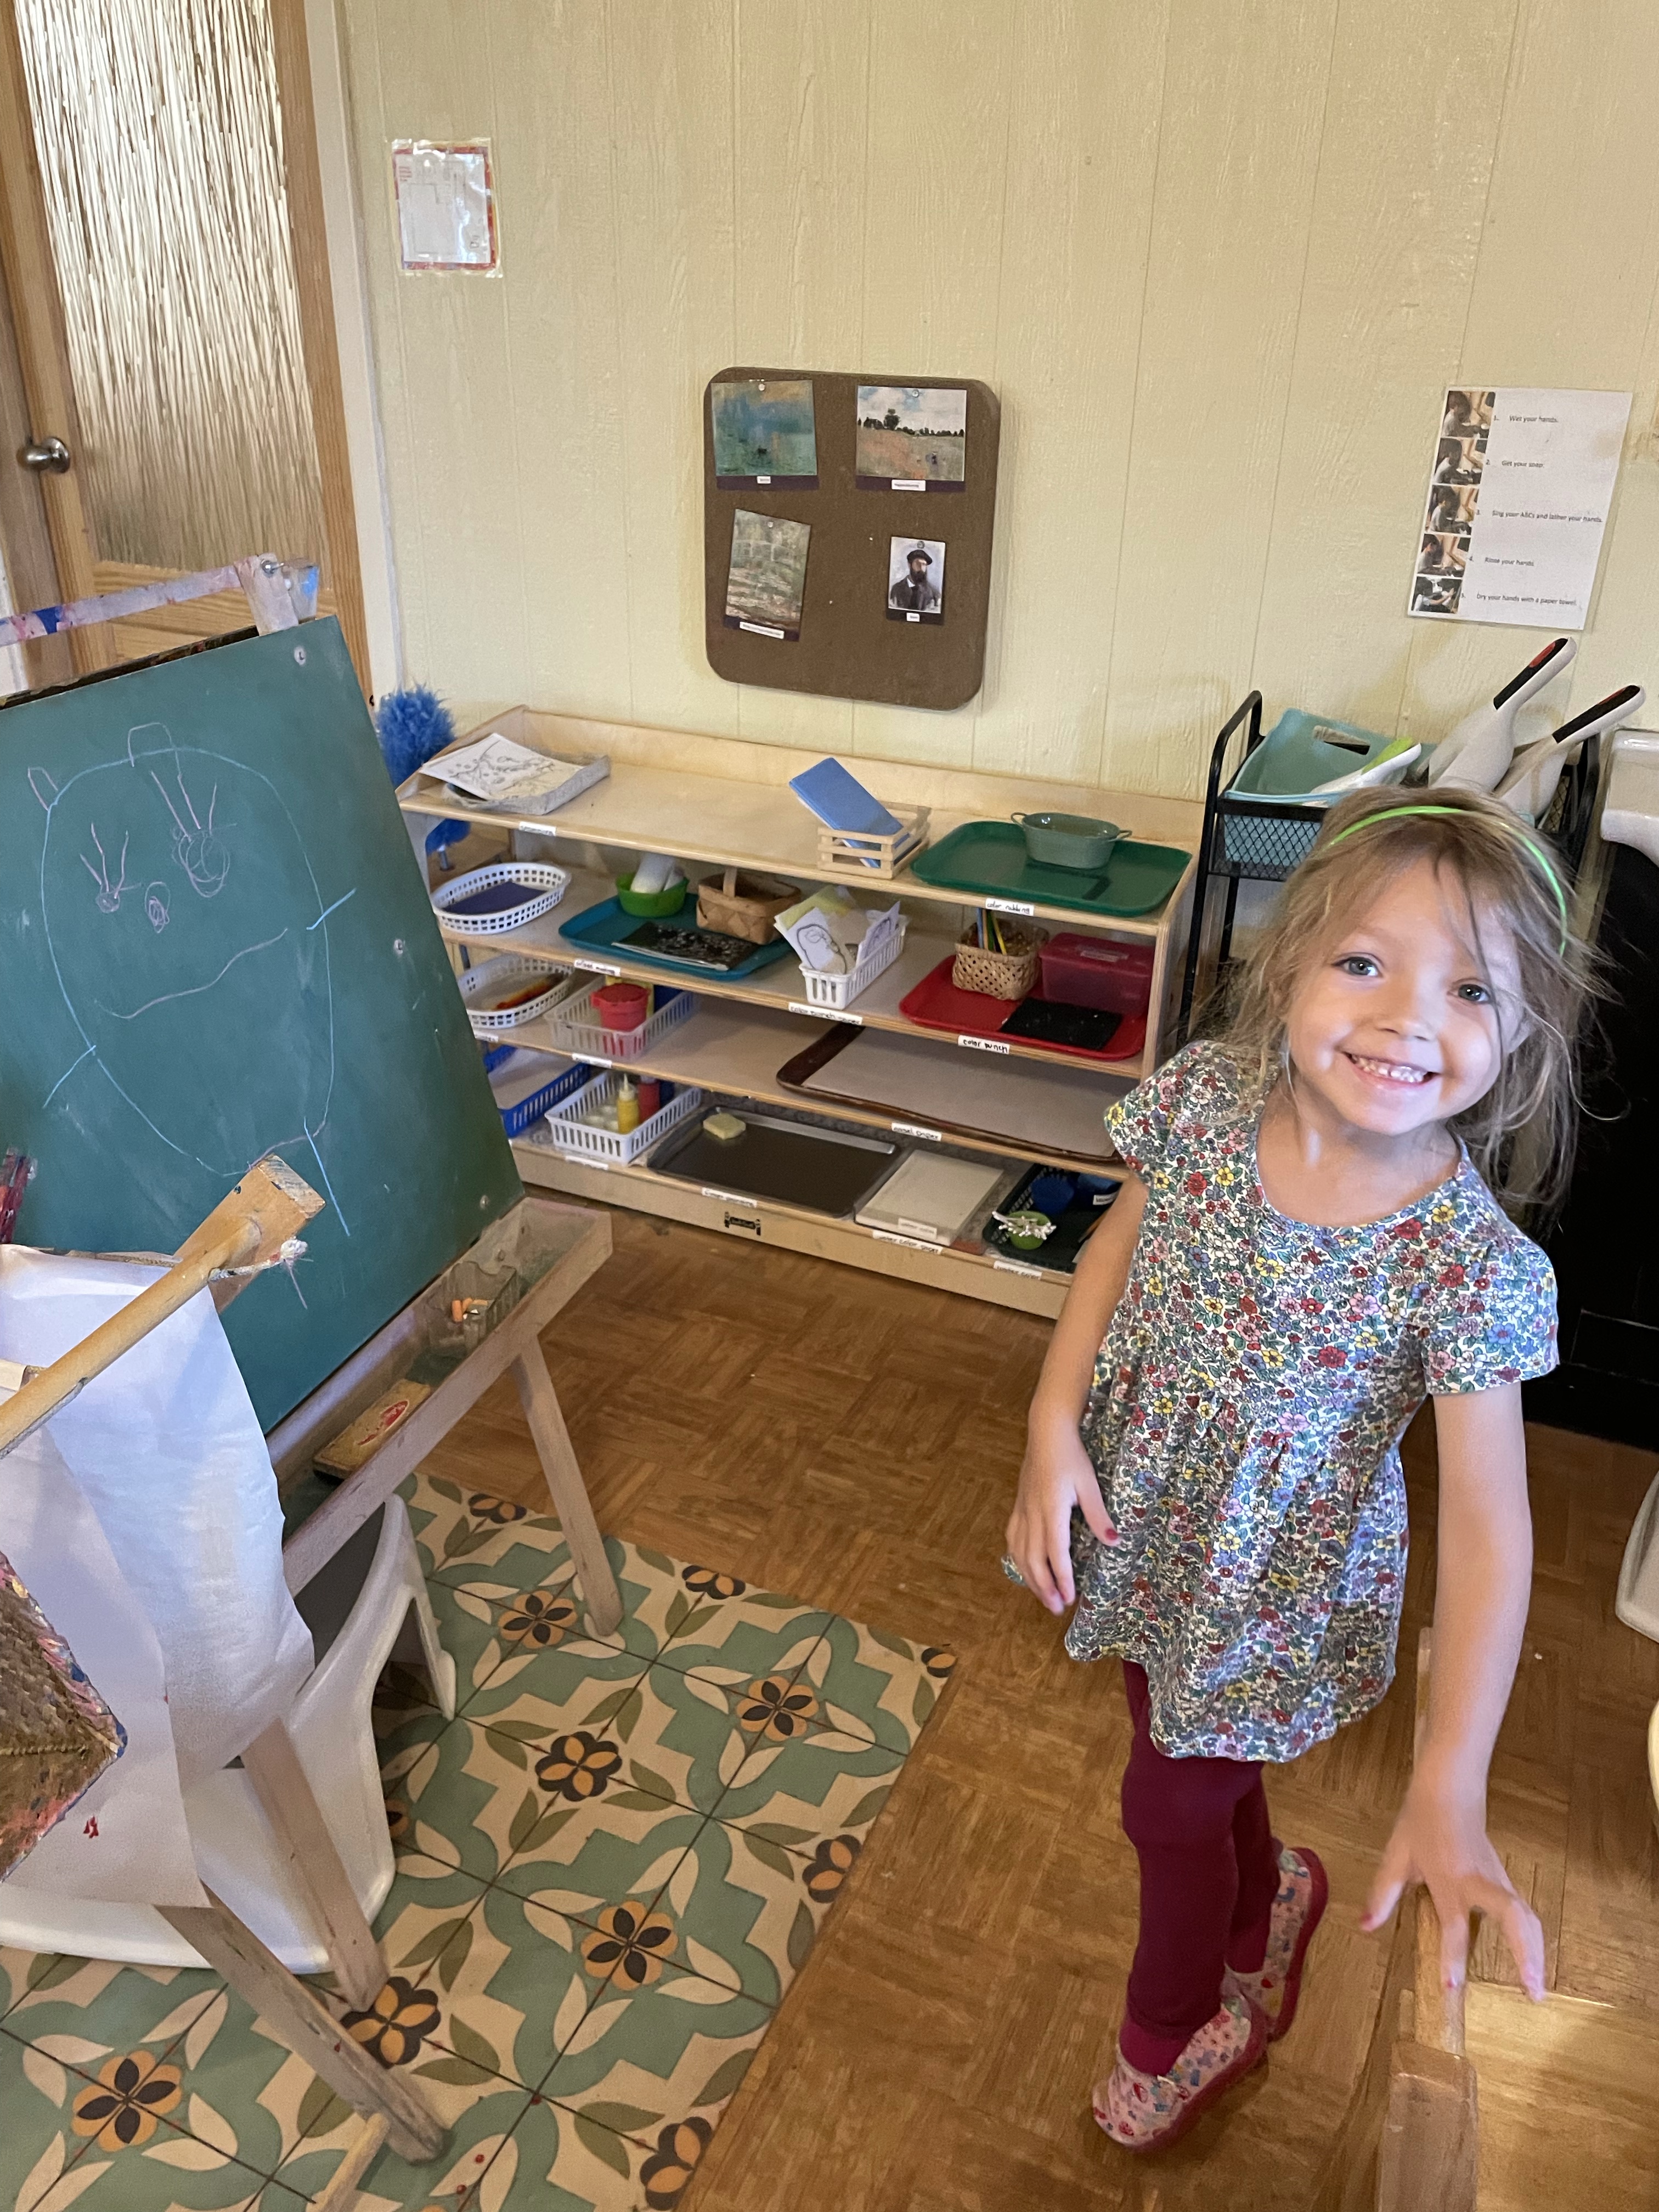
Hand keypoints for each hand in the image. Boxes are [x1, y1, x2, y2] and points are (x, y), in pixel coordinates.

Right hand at [1005, 1413, 1116, 1614]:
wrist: (1046, 1432)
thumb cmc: (1071, 1456)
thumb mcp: (1089, 1484)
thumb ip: (1099, 1514)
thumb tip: (1113, 1541)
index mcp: (1052, 1509)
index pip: (1056, 1552)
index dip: (1062, 1578)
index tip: (1069, 1598)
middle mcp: (1033, 1514)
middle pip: (1033, 1559)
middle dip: (1044, 1587)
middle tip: (1056, 1609)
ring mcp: (1022, 1510)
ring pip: (1020, 1552)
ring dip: (1030, 1578)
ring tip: (1043, 1596)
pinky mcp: (1018, 1506)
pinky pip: (1013, 1539)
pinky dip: (1017, 1558)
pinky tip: (1024, 1568)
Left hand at [1361, 1769, 1545, 2000]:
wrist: (1450, 1789)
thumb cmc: (1420, 1821)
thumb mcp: (1396, 1855)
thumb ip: (1382, 1893)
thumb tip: (1364, 1926)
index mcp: (1449, 1880)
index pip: (1453, 1925)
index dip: (1452, 1957)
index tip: (1451, 1987)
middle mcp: (1480, 1883)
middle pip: (1513, 1918)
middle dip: (1525, 1955)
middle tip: (1532, 1993)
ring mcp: (1498, 1879)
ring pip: (1525, 1916)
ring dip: (1535, 1951)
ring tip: (1538, 1990)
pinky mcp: (1505, 1878)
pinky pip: (1523, 1911)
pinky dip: (1532, 1937)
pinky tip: (1534, 1961)